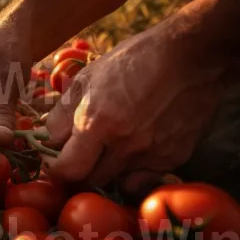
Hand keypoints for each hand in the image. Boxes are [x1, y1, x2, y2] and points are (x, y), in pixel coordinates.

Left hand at [41, 21, 224, 192]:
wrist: (190, 56)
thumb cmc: (134, 61)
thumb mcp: (88, 77)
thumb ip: (63, 112)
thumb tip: (49, 138)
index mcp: (96, 121)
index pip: (67, 170)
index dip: (55, 170)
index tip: (54, 162)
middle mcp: (123, 144)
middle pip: (89, 182)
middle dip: (77, 173)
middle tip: (76, 158)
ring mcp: (150, 155)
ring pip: (115, 183)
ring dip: (103, 172)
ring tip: (104, 152)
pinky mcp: (173, 159)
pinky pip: (143, 181)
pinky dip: (131, 174)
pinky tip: (130, 155)